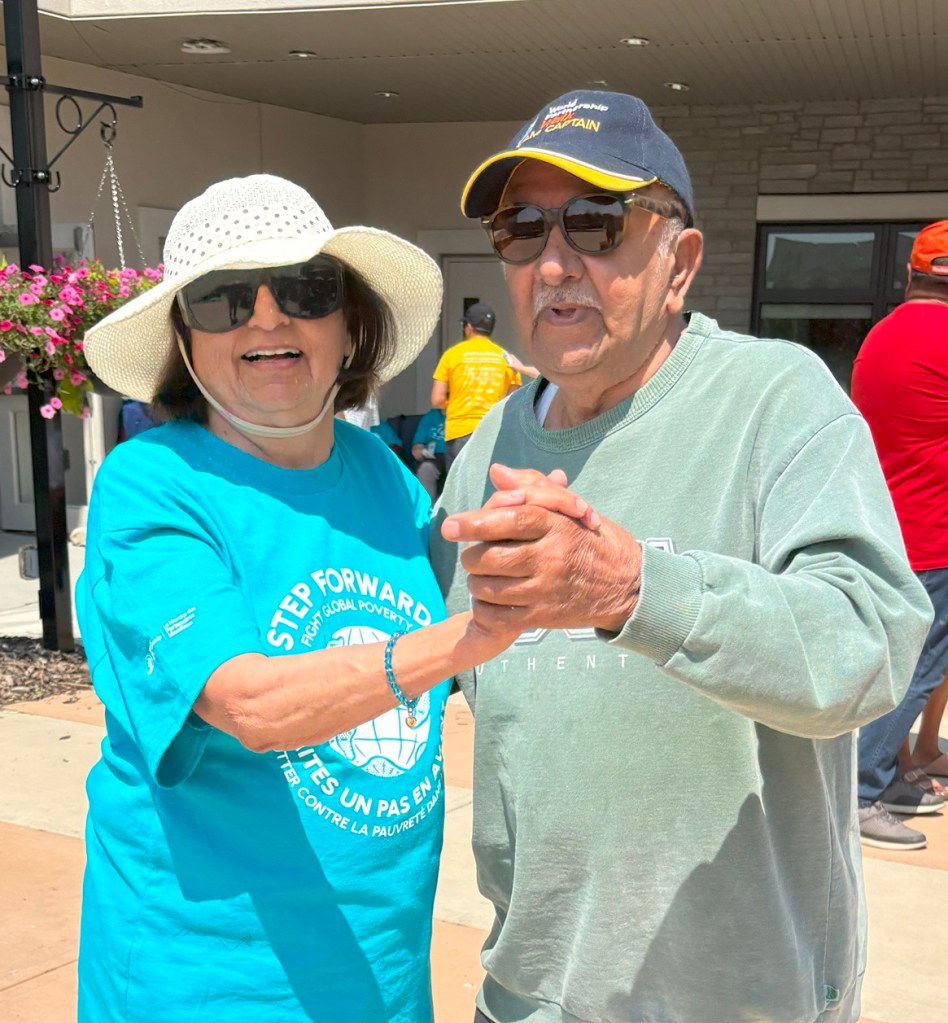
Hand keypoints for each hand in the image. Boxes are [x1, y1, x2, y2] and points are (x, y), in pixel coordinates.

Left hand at [441, 464, 640, 632]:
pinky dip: (484, 607)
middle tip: (472, 553)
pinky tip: (489, 598)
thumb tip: (497, 473)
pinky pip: (497, 616)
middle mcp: (551, 558)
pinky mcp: (542, 617)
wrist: (627, 585)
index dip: (476, 522)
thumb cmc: (591, 539)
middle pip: (491, 557)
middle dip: (471, 555)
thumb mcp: (570, 509)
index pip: (511, 519)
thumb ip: (531, 489)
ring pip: (489, 587)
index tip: (450, 526)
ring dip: (476, 581)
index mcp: (557, 525)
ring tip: (482, 575)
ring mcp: (546, 589)